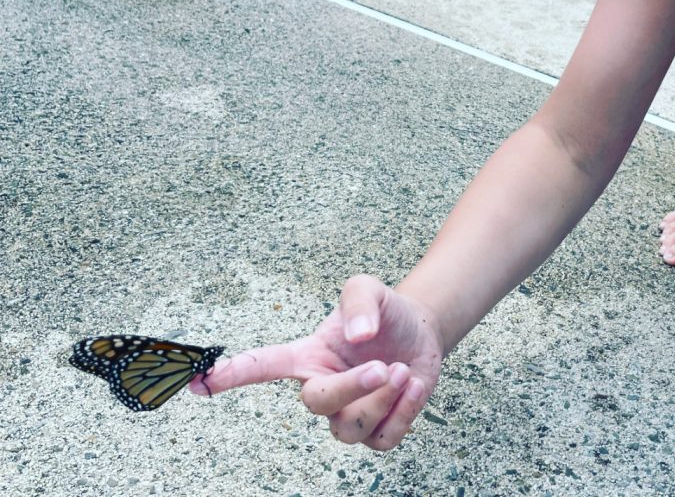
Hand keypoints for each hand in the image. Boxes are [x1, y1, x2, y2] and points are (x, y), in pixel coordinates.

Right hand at [189, 274, 444, 448]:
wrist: (419, 332)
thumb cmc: (383, 312)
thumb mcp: (368, 290)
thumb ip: (358, 302)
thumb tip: (358, 337)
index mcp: (308, 356)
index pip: (264, 366)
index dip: (233, 374)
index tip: (201, 383)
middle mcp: (322, 386)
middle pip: (316, 404)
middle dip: (352, 389)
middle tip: (383, 366)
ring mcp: (348, 413)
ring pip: (351, 428)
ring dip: (383, 400)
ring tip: (402, 370)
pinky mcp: (378, 429)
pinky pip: (384, 438)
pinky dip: (405, 413)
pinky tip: (413, 385)